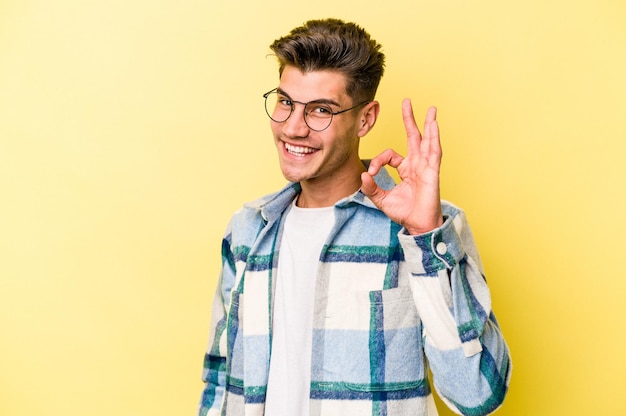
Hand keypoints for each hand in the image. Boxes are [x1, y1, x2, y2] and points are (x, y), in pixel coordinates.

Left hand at [361, 99, 442, 234]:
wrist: (417, 224)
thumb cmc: (403, 212)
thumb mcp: (381, 199)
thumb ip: (371, 187)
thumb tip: (362, 175)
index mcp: (405, 169)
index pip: (390, 155)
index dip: (378, 160)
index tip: (370, 173)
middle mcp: (416, 164)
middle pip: (413, 137)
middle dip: (410, 119)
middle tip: (406, 101)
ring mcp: (425, 167)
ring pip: (427, 141)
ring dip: (428, 124)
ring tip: (431, 109)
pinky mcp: (432, 172)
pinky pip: (434, 152)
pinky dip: (434, 138)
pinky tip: (433, 125)